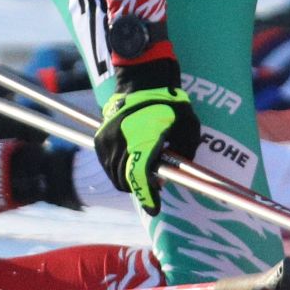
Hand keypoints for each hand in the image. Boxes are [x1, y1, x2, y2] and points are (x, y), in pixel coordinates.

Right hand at [92, 61, 201, 215]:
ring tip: (145, 173)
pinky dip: (118, 170)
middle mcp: (121, 142)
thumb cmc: (170, 103)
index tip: (155, 208)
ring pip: (114, 175)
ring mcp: (107, 141)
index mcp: (143, 140)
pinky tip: (132, 163)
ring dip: (129, 180)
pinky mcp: (100, 138)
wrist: (142, 81)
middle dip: (140, 188)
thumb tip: (178, 172)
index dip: (147, 196)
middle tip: (155, 185)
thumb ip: (186, 151)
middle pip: (125, 181)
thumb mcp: (189, 125)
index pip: (139, 178)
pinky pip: (107, 165)